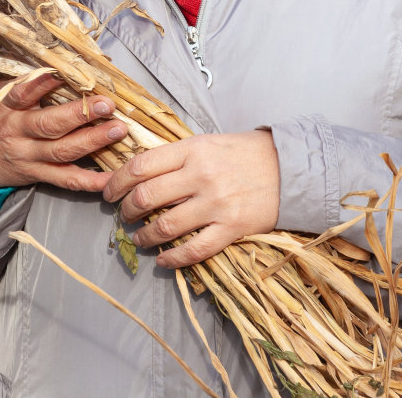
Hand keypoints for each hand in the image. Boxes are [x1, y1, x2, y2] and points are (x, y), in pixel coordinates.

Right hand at [0, 71, 128, 194]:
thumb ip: (26, 81)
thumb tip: (63, 62)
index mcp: (6, 107)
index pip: (22, 93)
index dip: (43, 84)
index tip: (65, 72)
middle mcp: (17, 133)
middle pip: (49, 126)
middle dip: (81, 114)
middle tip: (107, 104)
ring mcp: (27, 157)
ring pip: (62, 152)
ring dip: (92, 141)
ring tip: (118, 130)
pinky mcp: (36, 175)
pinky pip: (65, 180)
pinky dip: (89, 181)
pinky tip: (110, 178)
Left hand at [102, 131, 279, 268]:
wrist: (292, 169)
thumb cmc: (247, 153)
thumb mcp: (209, 142)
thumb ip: (178, 156)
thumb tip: (142, 171)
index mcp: (192, 150)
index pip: (140, 166)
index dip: (116, 182)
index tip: (109, 192)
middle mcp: (200, 176)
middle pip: (146, 197)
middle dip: (126, 211)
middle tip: (124, 216)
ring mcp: (215, 204)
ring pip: (164, 227)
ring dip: (144, 236)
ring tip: (140, 238)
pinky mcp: (231, 228)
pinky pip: (193, 250)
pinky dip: (172, 259)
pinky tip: (164, 260)